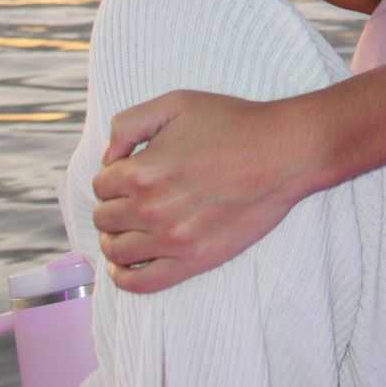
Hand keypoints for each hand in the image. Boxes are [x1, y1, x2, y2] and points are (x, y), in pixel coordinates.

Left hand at [90, 90, 315, 292]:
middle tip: (135, 199)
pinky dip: (125, 276)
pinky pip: (141, 283)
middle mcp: (151, 209)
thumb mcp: (176, 103)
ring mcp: (172, 239)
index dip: (114, 177)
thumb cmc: (235, 124)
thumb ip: (128, 124)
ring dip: (116, 239)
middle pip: (105, 219)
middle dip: (114, 206)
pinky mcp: (195, 260)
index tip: (132, 174)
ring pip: (116, 251)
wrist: (284, 152)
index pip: (101, 185)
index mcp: (141, 171)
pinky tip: (129, 265)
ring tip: (131, 230)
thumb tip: (109, 159)